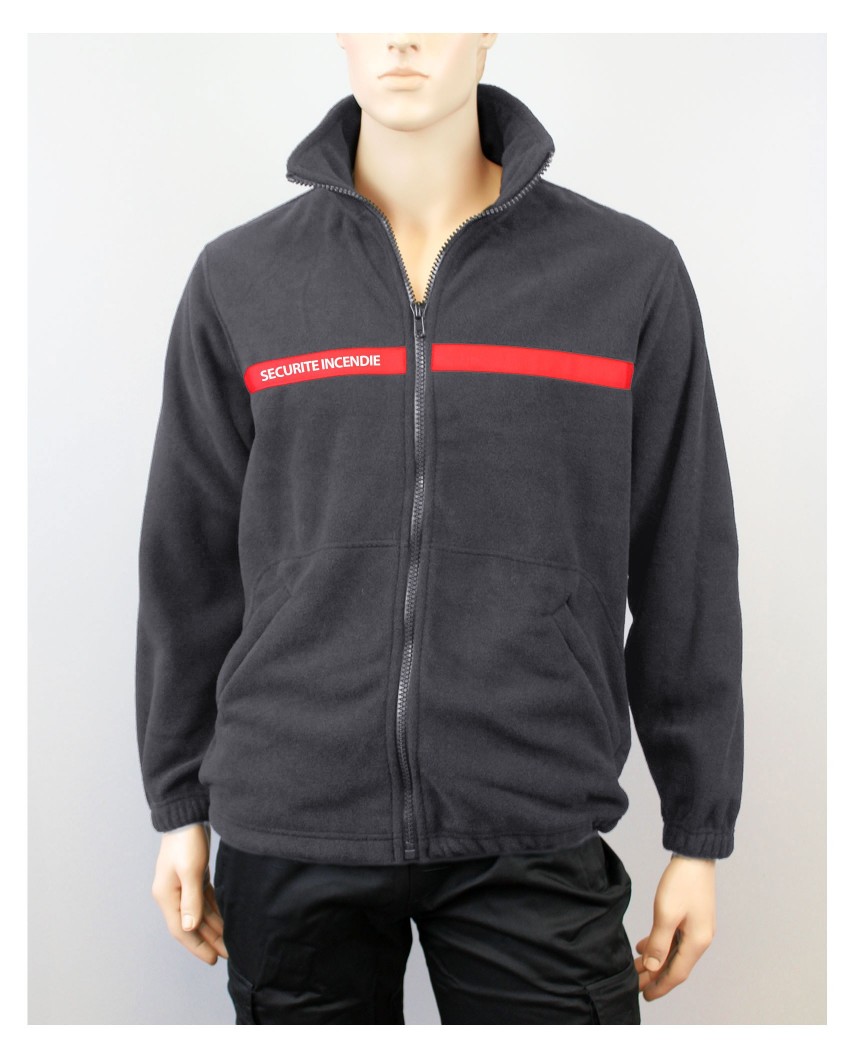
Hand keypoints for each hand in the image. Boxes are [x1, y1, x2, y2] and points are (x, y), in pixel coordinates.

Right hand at [150, 824, 228, 964]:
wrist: (186, 816)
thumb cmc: (187, 842)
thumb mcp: (190, 872)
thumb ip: (191, 900)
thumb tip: (190, 928)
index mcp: (166, 896)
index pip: (182, 930)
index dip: (197, 946)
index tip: (213, 959)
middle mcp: (171, 894)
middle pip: (191, 924)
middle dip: (209, 940)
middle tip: (228, 954)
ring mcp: (181, 885)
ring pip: (198, 913)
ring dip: (213, 927)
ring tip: (230, 941)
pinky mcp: (192, 876)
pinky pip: (203, 900)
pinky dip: (213, 911)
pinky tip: (225, 918)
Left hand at [634, 853, 715, 1000]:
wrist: (695, 856)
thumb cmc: (682, 882)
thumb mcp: (666, 914)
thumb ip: (659, 943)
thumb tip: (652, 967)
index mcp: (697, 942)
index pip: (676, 973)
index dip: (660, 986)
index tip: (644, 995)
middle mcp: (700, 939)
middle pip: (675, 965)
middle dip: (655, 976)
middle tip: (635, 983)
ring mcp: (698, 928)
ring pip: (674, 952)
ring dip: (656, 960)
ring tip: (636, 966)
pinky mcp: (692, 918)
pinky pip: (675, 940)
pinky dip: (660, 945)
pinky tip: (644, 944)